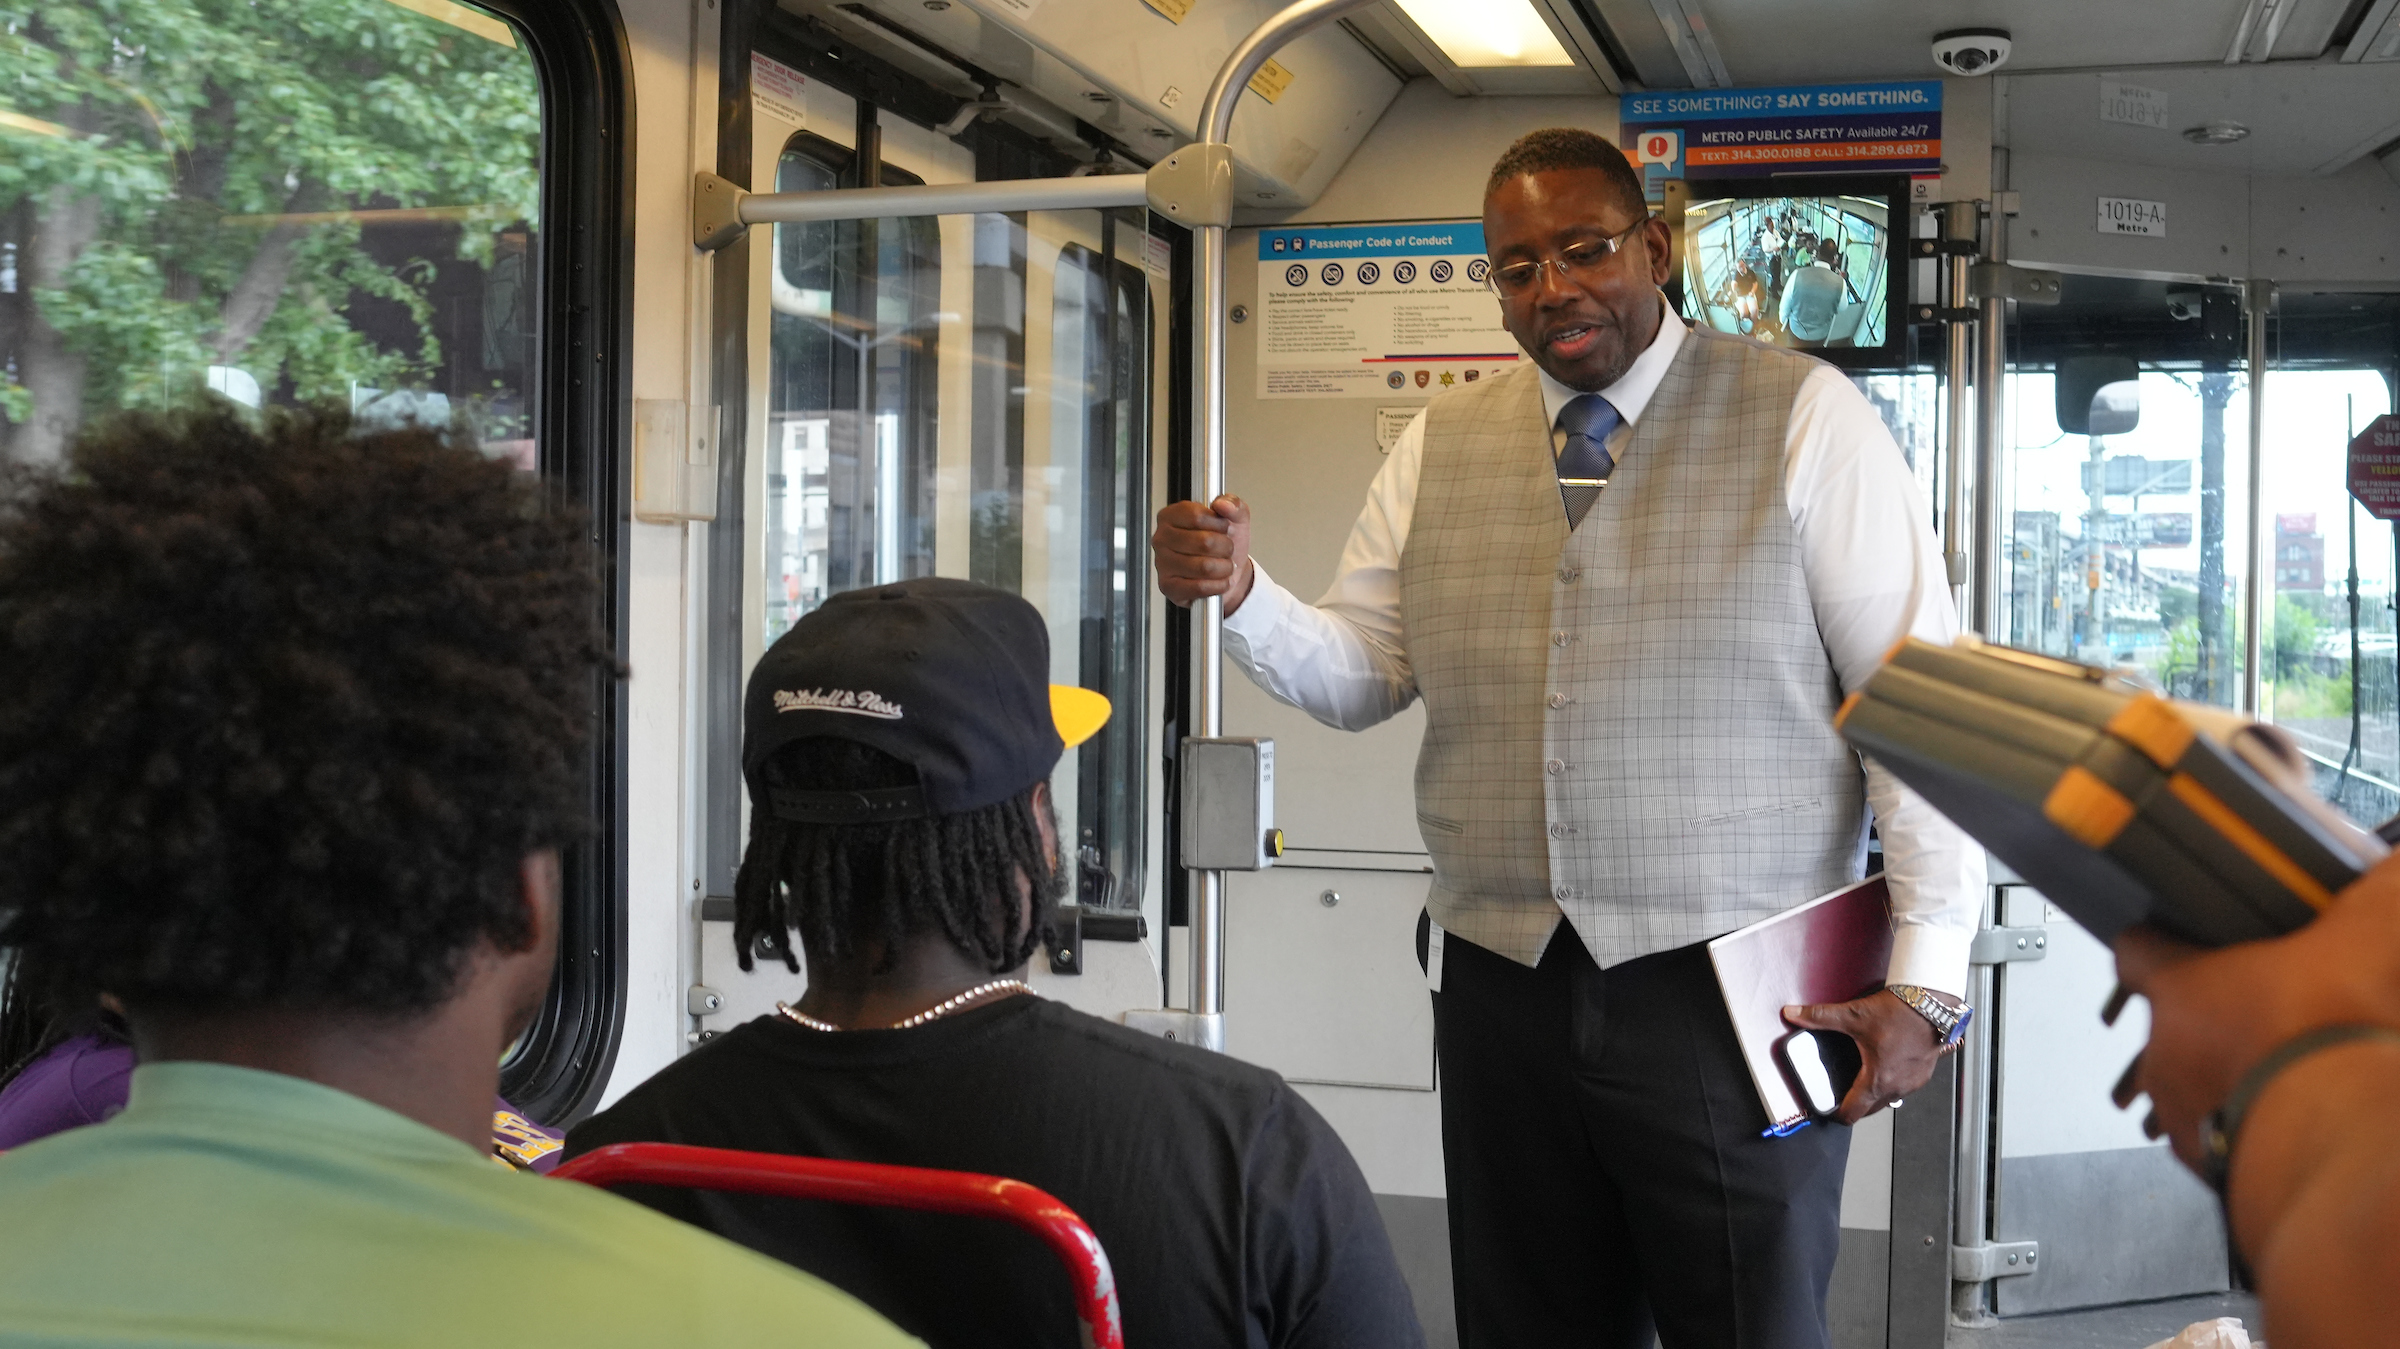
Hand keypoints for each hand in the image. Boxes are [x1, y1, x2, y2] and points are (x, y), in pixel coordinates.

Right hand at [1151, 495, 1253, 611]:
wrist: (1227, 572)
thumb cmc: (1223, 544)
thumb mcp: (1235, 519)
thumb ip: (1233, 505)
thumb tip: (1222, 504)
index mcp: (1171, 515)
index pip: (1197, 516)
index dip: (1219, 524)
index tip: (1223, 528)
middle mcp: (1162, 538)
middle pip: (1204, 542)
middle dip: (1226, 548)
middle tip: (1226, 549)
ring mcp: (1162, 563)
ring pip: (1204, 567)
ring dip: (1224, 568)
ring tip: (1224, 566)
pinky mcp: (1167, 587)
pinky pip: (1200, 587)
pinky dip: (1218, 585)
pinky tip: (1219, 580)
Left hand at [1783, 990, 1950, 1124]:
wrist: (1933, 1004)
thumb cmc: (1900, 1013)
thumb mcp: (1854, 1015)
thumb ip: (1820, 1017)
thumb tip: (1793, 1013)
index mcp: (1878, 1080)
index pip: (1853, 1113)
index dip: (1837, 1115)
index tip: (1828, 1110)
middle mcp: (1898, 1087)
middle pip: (1870, 1109)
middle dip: (1854, 1105)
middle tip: (1840, 1094)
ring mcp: (1914, 1082)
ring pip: (1889, 1099)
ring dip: (1874, 1094)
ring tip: (1860, 1080)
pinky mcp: (1924, 1073)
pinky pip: (1904, 1087)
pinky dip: (1891, 1083)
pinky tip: (1885, 1066)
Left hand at [2113, 851, 2399, 1170]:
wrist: (2344, 1157)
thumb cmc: (2332, 1042)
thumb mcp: (2369, 939)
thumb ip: (2381, 892)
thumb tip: (2399, 865)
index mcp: (2181, 991)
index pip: (2137, 952)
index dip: (2156, 944)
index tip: (2168, 940)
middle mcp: (2168, 1059)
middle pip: (2172, 1028)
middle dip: (2216, 1020)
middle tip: (2269, 1016)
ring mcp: (2189, 1123)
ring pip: (2197, 1091)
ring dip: (2235, 1080)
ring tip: (2291, 1075)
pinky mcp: (2221, 1178)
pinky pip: (2228, 1146)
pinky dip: (2256, 1133)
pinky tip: (2303, 1126)